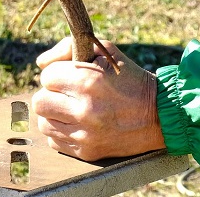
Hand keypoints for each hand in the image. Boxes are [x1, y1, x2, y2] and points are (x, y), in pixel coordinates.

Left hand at [32, 37, 165, 160]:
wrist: (159, 115)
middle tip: (66, 93)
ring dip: (53, 113)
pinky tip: (77, 123)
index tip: (70, 76)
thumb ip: (68, 48)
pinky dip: (61, 131)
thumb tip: (40, 62)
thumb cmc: (129, 79)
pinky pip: (54, 141)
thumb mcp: (105, 51)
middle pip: (40, 101)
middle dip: (50, 94)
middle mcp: (84, 110)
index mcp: (88, 82)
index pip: (47, 76)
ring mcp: (85, 134)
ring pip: (44, 123)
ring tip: (70, 108)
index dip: (56, 73)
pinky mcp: (87, 152)